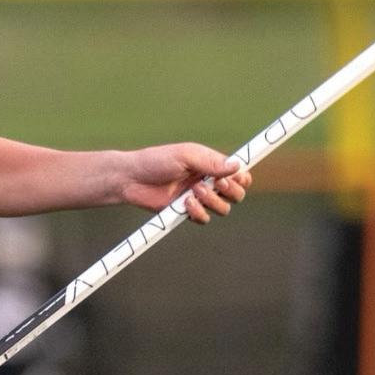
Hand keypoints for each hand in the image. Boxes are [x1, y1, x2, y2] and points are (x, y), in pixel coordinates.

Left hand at [117, 143, 250, 223]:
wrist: (131, 179)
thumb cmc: (156, 161)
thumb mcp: (185, 155)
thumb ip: (211, 162)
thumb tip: (237, 166)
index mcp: (211, 165)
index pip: (239, 174)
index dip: (243, 178)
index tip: (238, 178)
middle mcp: (208, 182)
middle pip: (237, 194)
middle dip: (231, 191)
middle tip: (215, 184)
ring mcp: (198, 198)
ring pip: (223, 208)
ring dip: (212, 201)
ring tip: (194, 191)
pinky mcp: (186, 212)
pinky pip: (204, 219)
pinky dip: (198, 213)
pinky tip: (185, 204)